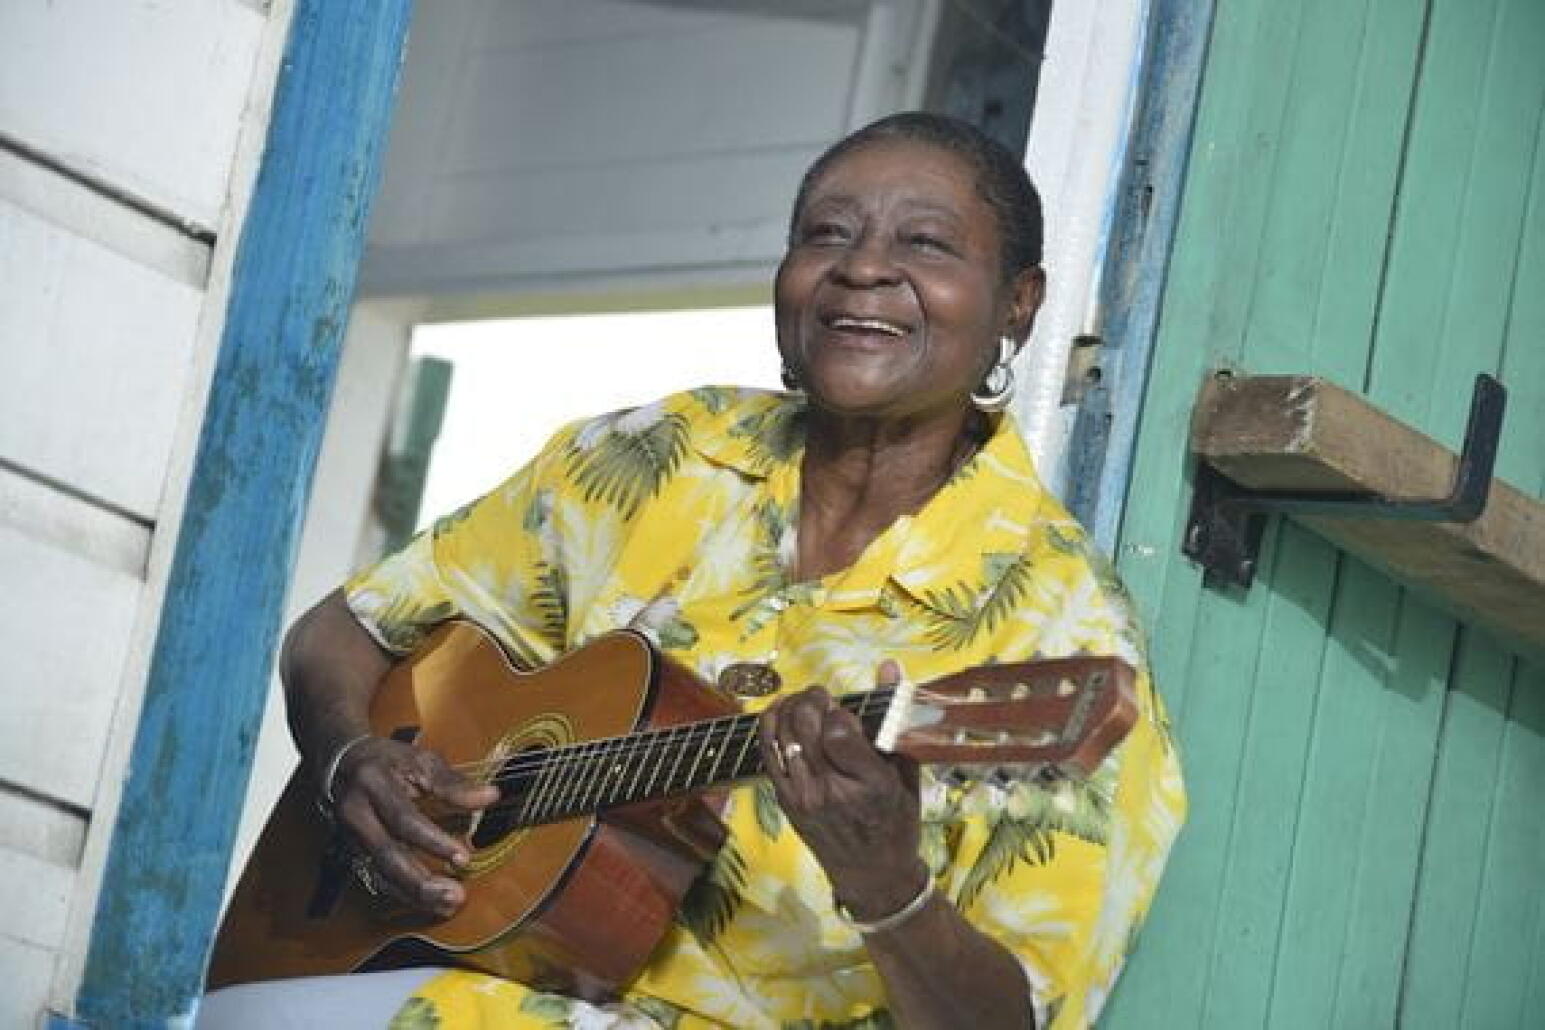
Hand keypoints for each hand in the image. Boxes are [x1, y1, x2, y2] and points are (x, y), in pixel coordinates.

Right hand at [324, 736, 498, 917]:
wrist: (341, 764)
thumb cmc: (386, 761)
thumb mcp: (420, 760)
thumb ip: (453, 783)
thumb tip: (489, 796)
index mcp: (373, 785)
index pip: (404, 819)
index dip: (434, 841)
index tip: (463, 856)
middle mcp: (357, 814)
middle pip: (387, 855)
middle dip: (421, 880)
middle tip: (454, 894)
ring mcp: (352, 838)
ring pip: (381, 874)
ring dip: (415, 895)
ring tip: (447, 904)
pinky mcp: (355, 853)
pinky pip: (379, 879)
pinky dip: (406, 894)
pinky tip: (430, 903)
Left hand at [758, 662, 928, 918]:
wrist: (872, 873)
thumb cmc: (896, 820)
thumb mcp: (906, 771)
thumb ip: (895, 716)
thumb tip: (889, 666)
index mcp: (869, 785)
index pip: (839, 731)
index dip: (840, 711)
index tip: (847, 711)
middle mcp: (831, 791)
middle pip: (805, 725)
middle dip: (812, 699)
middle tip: (822, 697)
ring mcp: (803, 797)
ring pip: (781, 734)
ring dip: (789, 707)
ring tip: (804, 704)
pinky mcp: (784, 801)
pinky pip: (767, 752)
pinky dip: (771, 726)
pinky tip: (783, 716)